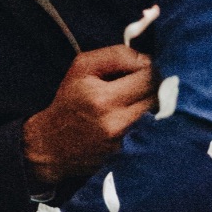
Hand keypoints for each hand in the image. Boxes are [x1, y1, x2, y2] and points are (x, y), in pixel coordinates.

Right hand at [22, 45, 155, 185]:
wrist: (52, 145)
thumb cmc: (70, 100)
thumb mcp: (82, 67)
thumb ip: (117, 56)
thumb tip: (148, 60)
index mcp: (102, 98)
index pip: (148, 76)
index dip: (150, 68)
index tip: (141, 69)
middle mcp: (115, 122)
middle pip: (158, 96)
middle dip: (156, 86)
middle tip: (143, 83)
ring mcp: (123, 142)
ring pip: (158, 115)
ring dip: (154, 104)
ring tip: (139, 100)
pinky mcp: (127, 155)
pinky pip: (151, 132)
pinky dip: (148, 122)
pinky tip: (135, 117)